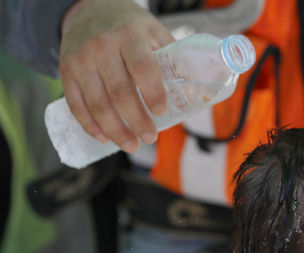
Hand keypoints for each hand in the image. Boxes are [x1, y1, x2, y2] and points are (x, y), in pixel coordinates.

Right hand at [59, 0, 174, 152]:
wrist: (88, 10)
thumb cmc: (130, 28)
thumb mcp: (154, 33)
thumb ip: (172, 60)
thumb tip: (195, 95)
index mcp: (129, 36)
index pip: (142, 67)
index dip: (153, 93)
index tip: (162, 112)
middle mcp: (101, 46)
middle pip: (120, 92)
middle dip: (137, 121)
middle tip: (151, 138)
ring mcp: (80, 60)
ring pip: (97, 104)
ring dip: (116, 131)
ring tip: (132, 146)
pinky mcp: (66, 71)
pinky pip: (76, 104)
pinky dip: (90, 125)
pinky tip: (104, 138)